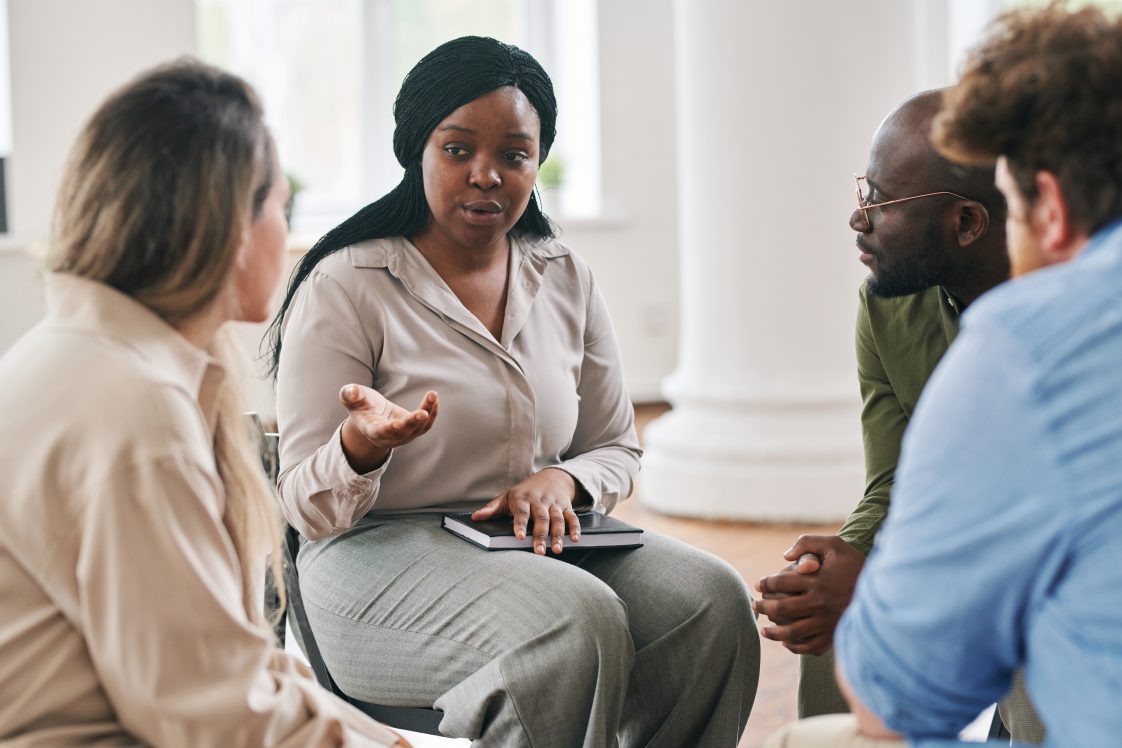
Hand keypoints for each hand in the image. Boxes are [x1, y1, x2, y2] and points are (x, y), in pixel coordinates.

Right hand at [338, 384, 437, 472]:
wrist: (371, 416)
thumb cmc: (360, 405)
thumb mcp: (351, 398)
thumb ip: (350, 394)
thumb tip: (351, 390)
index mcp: (372, 430)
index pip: (381, 432)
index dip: (389, 429)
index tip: (397, 423)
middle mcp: (389, 436)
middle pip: (403, 433)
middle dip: (413, 422)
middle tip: (423, 413)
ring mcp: (403, 435)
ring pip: (418, 428)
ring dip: (428, 412)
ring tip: (432, 395)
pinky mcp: (413, 430)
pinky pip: (426, 425)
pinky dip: (432, 412)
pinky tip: (433, 398)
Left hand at [471, 468, 581, 554]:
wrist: (552, 477)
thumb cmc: (525, 491)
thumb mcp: (507, 496)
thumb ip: (492, 508)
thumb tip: (475, 517)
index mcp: (522, 498)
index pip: (521, 511)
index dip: (520, 524)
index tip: (519, 536)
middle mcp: (539, 501)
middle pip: (541, 518)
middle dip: (540, 535)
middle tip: (539, 552)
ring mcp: (554, 504)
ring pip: (557, 520)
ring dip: (558, 535)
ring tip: (557, 549)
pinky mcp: (566, 507)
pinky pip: (572, 518)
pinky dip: (574, 528)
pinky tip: (574, 539)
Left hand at [752, 535, 865, 654]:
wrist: (885, 585)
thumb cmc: (855, 561)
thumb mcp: (833, 545)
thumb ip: (806, 543)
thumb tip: (784, 556)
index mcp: (818, 580)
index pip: (781, 583)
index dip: (765, 583)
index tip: (758, 585)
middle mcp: (821, 603)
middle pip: (782, 609)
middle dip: (763, 607)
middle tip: (755, 606)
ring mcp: (828, 621)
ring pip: (793, 632)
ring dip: (774, 632)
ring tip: (764, 629)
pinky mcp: (836, 634)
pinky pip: (811, 646)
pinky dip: (795, 647)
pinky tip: (786, 642)